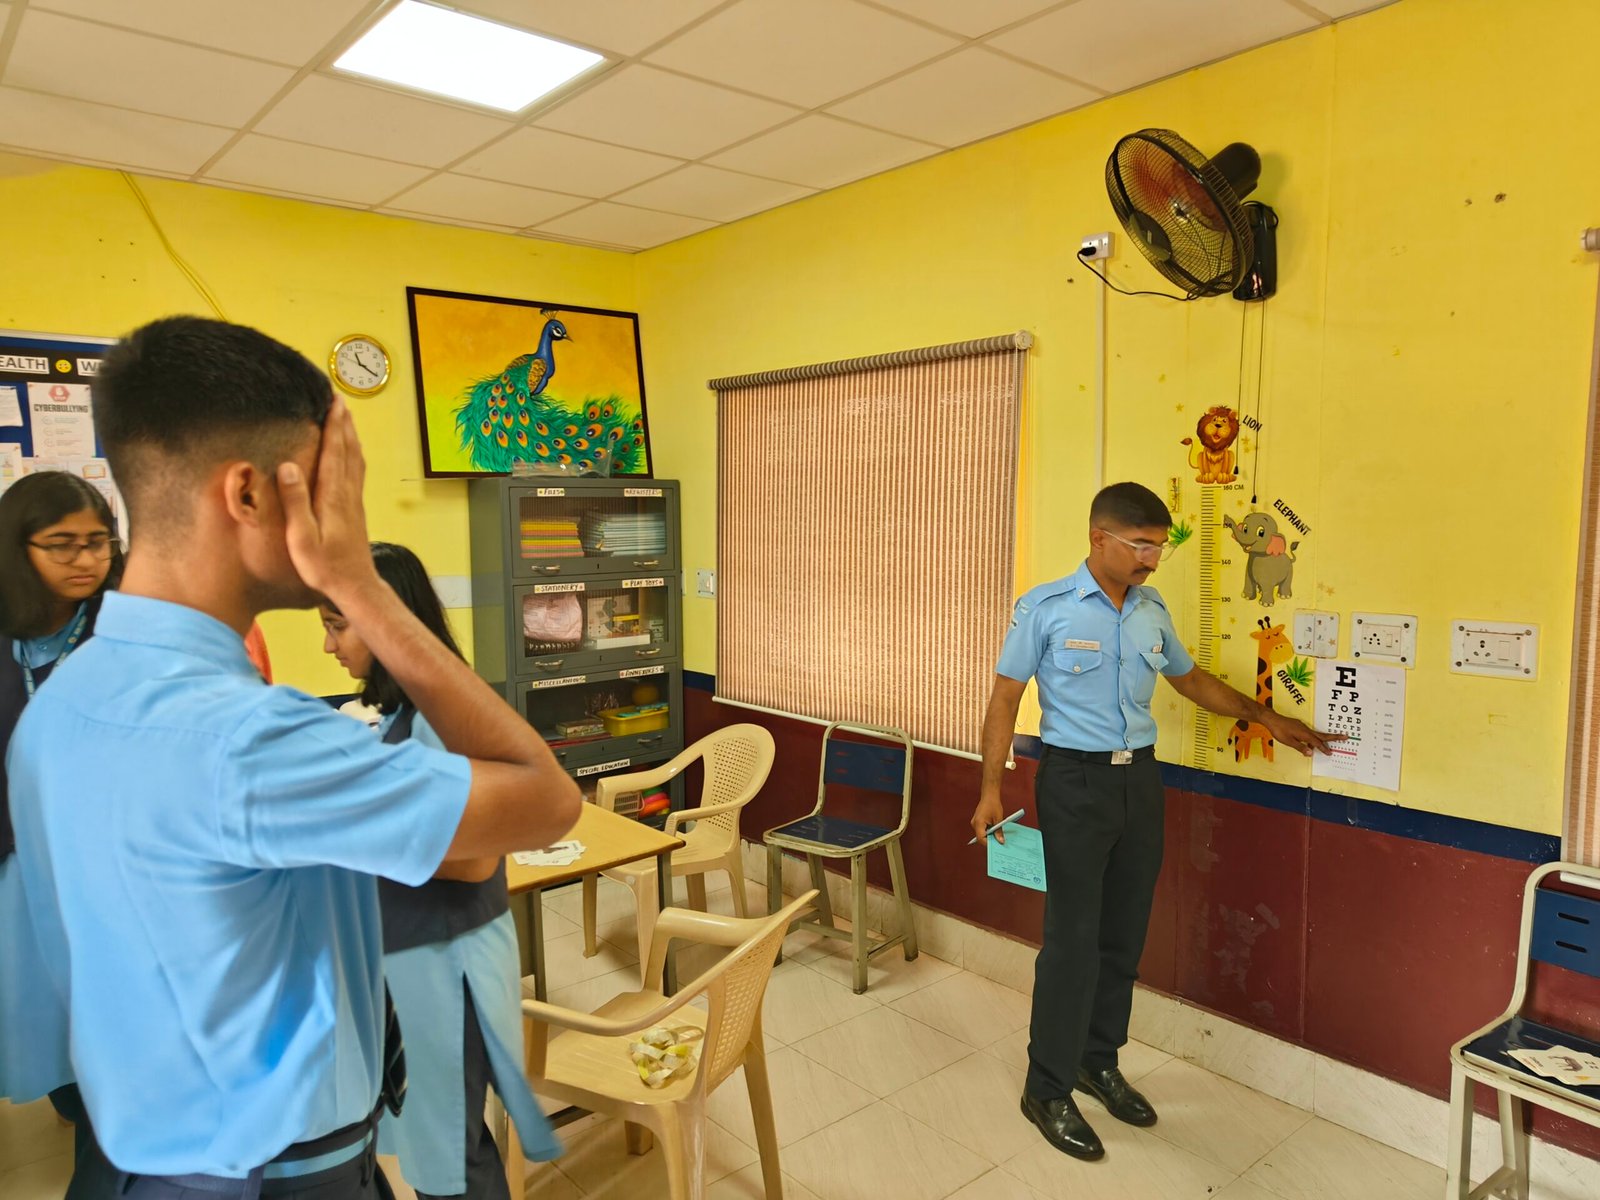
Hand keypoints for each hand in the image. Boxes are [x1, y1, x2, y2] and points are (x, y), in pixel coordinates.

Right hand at [277, 396, 378, 600]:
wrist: (355, 586)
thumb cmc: (325, 566)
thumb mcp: (301, 537)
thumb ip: (295, 501)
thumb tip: (288, 466)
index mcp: (333, 496)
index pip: (334, 452)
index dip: (333, 425)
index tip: (333, 402)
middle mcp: (348, 494)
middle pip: (348, 450)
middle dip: (343, 423)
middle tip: (339, 398)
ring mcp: (355, 501)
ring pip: (356, 459)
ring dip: (350, 436)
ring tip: (345, 418)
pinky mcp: (356, 510)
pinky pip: (357, 472)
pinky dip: (354, 454)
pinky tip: (351, 454)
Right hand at [971, 793, 1005, 843]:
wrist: (989, 795)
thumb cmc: (993, 805)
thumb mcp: (998, 819)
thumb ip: (998, 831)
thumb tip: (1000, 841)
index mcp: (978, 823)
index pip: (981, 838)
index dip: (988, 843)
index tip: (996, 845)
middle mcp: (974, 824)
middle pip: (980, 837)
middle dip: (990, 840)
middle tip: (999, 842)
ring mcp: (974, 823)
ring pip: (981, 834)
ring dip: (989, 835)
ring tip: (997, 835)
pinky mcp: (977, 822)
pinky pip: (981, 830)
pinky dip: (988, 831)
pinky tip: (994, 830)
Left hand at [1265, 712, 1344, 755]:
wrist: (1272, 720)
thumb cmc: (1279, 731)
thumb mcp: (1289, 742)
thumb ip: (1300, 748)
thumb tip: (1311, 753)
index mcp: (1305, 734)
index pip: (1317, 742)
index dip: (1324, 748)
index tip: (1330, 753)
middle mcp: (1306, 729)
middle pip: (1322, 735)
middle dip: (1334, 737)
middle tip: (1345, 736)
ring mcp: (1303, 727)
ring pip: (1316, 734)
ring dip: (1322, 739)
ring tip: (1326, 746)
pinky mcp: (1299, 726)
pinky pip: (1309, 733)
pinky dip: (1313, 738)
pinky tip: (1309, 743)